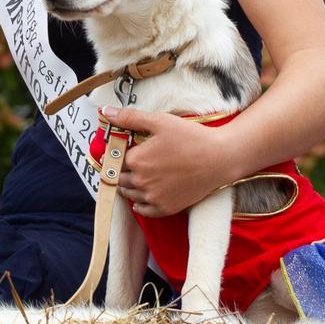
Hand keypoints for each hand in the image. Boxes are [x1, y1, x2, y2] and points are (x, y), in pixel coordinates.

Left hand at [103, 107, 226, 217]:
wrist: (219, 158)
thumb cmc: (190, 137)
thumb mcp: (159, 121)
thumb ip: (129, 117)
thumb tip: (105, 113)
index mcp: (136, 160)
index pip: (114, 160)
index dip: (115, 153)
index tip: (119, 149)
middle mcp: (141, 182)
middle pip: (119, 178)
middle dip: (119, 170)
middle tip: (126, 162)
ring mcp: (153, 197)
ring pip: (129, 194)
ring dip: (128, 186)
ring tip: (135, 175)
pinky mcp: (166, 208)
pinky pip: (144, 211)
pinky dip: (140, 204)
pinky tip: (142, 197)